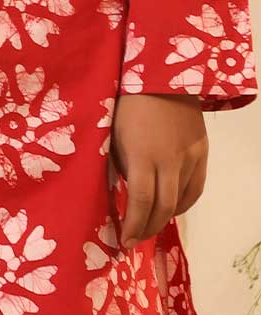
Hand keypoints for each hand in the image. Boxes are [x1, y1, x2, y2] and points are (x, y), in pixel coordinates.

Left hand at [111, 93, 207, 247]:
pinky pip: (196, 187)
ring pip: (182, 200)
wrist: (161, 74)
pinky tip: (170, 208)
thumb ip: (119, 164)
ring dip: (165, 217)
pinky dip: (183, 203)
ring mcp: (191, 156)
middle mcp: (171, 160)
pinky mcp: (202, 151)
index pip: (141, 201)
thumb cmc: (125, 101)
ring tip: (149, 225)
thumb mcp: (112, 133)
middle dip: (148, 227)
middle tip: (135, 238)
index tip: (123, 240)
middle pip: (164, 207)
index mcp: (143, 154)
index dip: (133, 225)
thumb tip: (121, 192)